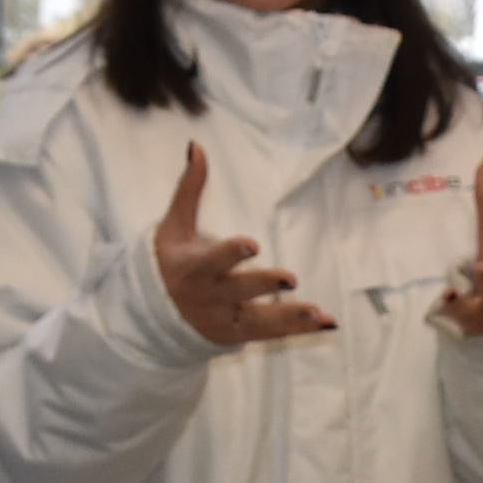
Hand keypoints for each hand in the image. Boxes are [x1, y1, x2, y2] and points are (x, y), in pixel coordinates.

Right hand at [154, 143, 331, 345]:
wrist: (154, 316)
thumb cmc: (171, 261)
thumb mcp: (174, 226)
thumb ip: (189, 189)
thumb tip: (197, 147)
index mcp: (192, 269)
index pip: (212, 262)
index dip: (230, 254)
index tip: (252, 244)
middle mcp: (208, 298)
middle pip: (238, 292)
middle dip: (263, 286)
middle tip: (291, 279)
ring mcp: (223, 320)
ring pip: (258, 320)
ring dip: (289, 317)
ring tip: (317, 313)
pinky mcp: (237, 335)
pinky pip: (271, 334)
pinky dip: (300, 331)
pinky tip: (328, 323)